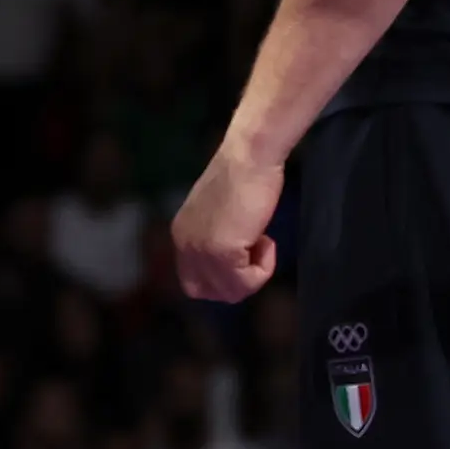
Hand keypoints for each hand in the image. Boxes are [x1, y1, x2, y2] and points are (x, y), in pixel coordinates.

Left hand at [172, 136, 284, 301]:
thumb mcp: (221, 213)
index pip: (193, 281)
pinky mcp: (221, 251)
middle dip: (237, 282)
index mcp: (182, 234)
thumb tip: (235, 260)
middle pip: (207, 292)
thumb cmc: (245, 176)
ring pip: (230, 291)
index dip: (223, 276)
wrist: (250, 156)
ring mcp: (201, 249)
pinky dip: (264, 268)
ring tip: (263, 244)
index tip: (244, 252)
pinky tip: (267, 240)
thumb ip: (218, 237)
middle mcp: (184, 245)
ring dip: (254, 275)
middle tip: (255, 254)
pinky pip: (246, 281)